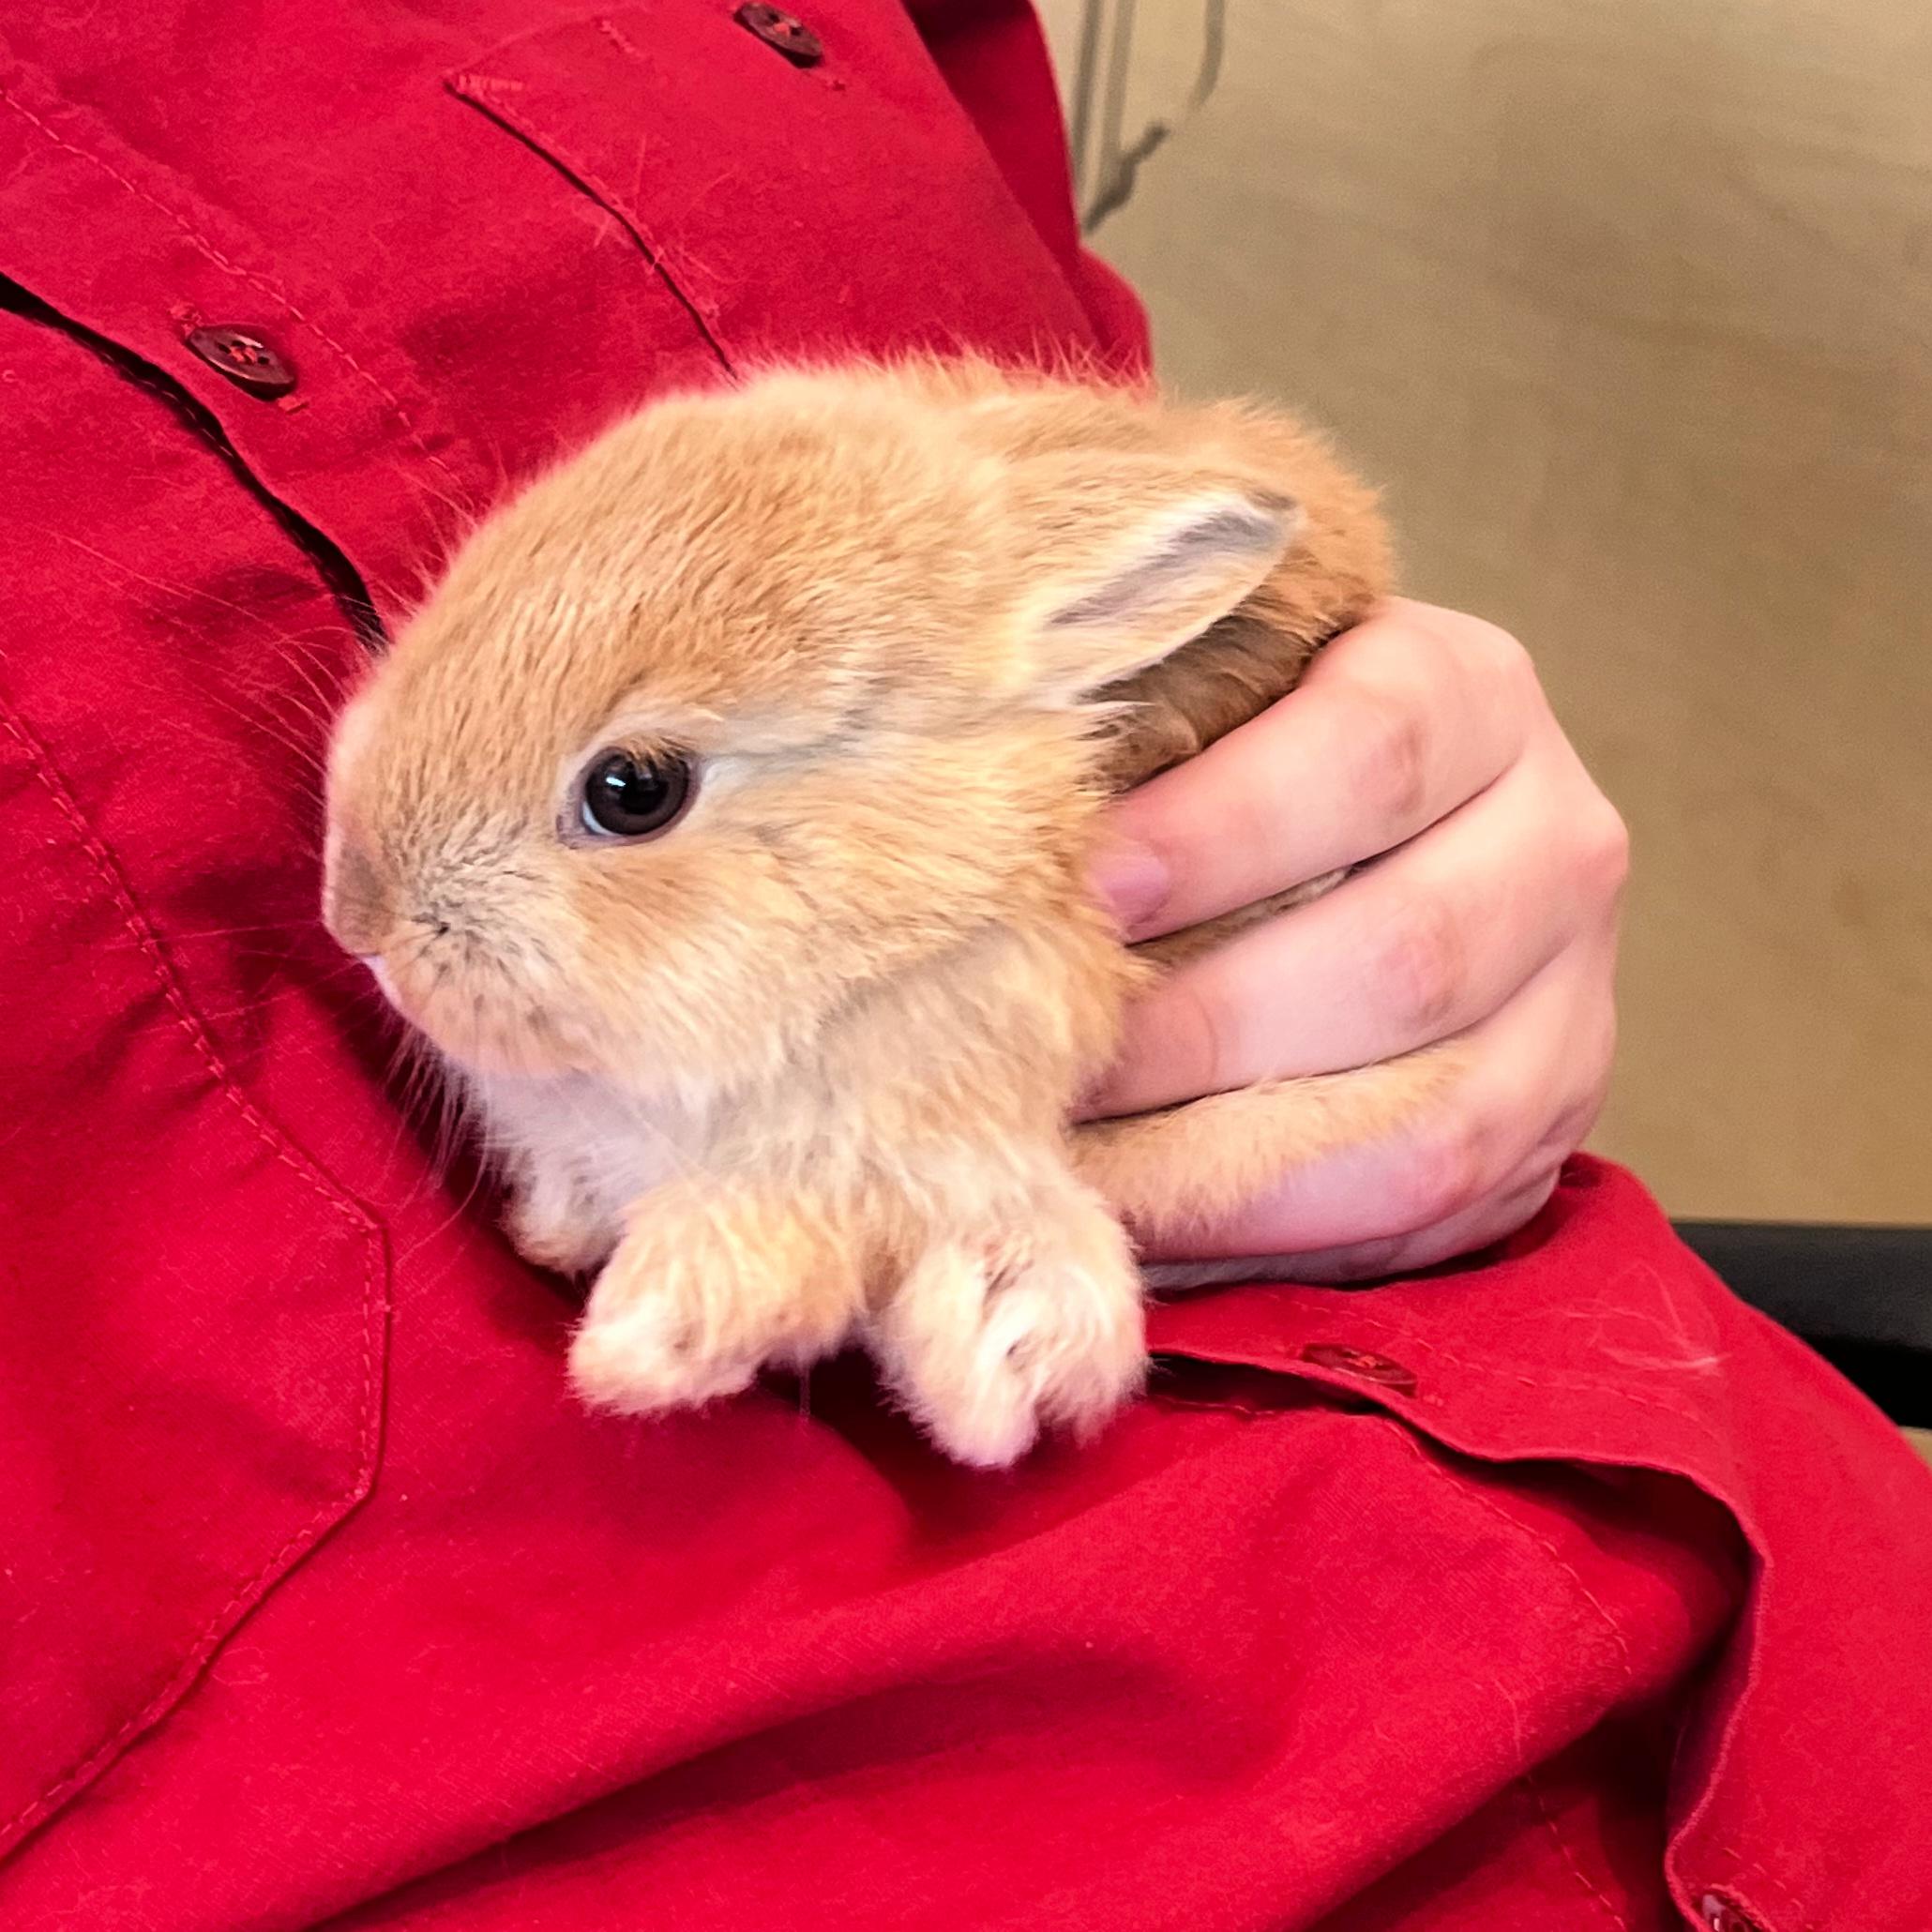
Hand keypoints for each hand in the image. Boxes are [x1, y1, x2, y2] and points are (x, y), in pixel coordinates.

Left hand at [1083, 598, 1626, 1281]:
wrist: (1387, 839)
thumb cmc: (1247, 764)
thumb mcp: (1219, 707)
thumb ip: (1149, 734)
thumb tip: (992, 818)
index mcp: (1473, 695)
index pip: (1367, 753)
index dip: (1216, 832)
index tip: (1083, 891)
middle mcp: (1557, 838)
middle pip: (1404, 954)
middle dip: (1200, 1026)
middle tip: (1049, 1060)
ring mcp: (1576, 995)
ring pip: (1427, 1113)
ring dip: (1229, 1153)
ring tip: (1081, 1159)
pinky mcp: (1550, 1121)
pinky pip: (1428, 1207)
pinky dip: (1275, 1227)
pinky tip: (1155, 1218)